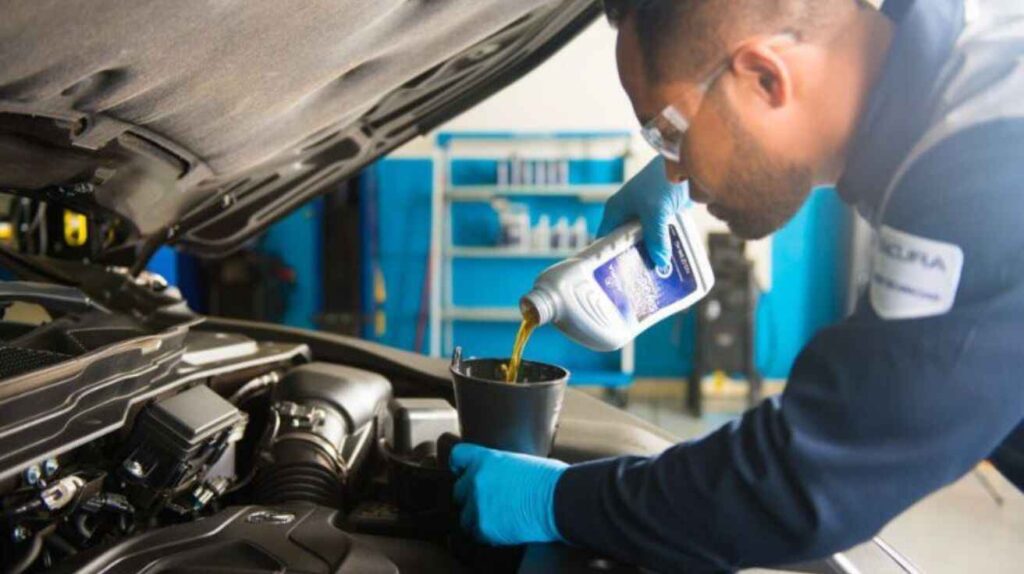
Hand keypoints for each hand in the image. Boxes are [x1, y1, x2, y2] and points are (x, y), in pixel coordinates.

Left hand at [450, 443, 567, 545]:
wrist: (559, 500)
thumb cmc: (550, 479)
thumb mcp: (521, 462)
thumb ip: (501, 468)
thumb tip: (501, 477)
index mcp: (485, 459)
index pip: (457, 457)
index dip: (461, 466)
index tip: (465, 473)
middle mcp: (475, 480)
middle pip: (458, 491)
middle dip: (471, 497)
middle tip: (490, 502)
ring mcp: (477, 504)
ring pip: (464, 516)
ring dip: (476, 518)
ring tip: (497, 519)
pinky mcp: (483, 527)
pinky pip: (475, 533)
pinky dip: (486, 533)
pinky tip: (502, 529)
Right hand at [597, 156, 690, 268]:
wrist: (686, 159)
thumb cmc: (661, 180)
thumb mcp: (655, 211)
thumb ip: (656, 237)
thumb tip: (660, 263)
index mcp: (616, 211)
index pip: (604, 240)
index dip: (606, 258)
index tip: (612, 279)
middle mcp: (628, 214)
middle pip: (625, 244)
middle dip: (631, 261)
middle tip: (636, 284)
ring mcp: (646, 216)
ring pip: (645, 242)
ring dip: (650, 255)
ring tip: (654, 279)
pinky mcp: (663, 216)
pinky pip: (660, 237)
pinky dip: (664, 248)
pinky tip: (669, 263)